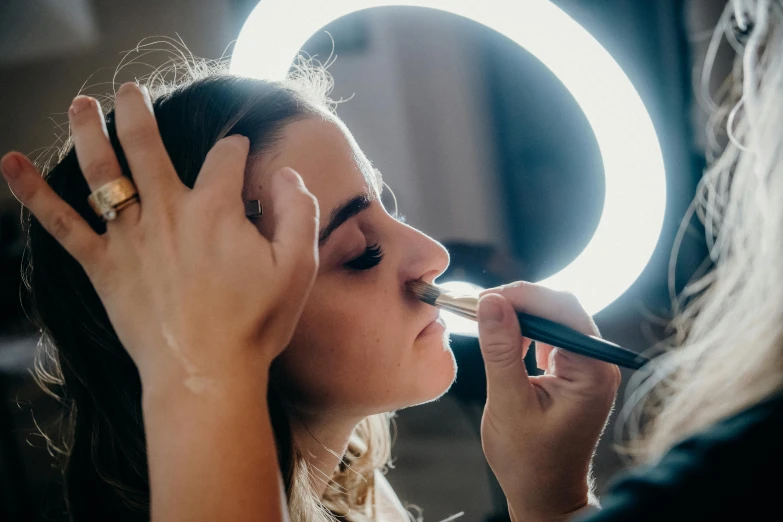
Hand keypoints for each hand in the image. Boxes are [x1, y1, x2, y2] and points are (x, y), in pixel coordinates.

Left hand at [0, 83, 318, 389]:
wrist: (207, 374)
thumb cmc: (255, 324)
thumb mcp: (299, 267)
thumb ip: (299, 212)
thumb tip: (285, 174)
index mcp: (215, 209)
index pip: (226, 157)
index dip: (237, 148)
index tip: (240, 151)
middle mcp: (167, 212)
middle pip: (148, 145)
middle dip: (140, 111)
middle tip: (132, 90)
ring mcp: (130, 238)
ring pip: (102, 171)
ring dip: (89, 131)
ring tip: (81, 103)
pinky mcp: (104, 267)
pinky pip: (62, 225)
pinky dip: (34, 194)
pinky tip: (10, 165)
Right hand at [476, 282, 620, 520]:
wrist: (544, 494)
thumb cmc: (530, 461)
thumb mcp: (509, 403)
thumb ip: (501, 350)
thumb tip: (490, 302)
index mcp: (592, 371)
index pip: (561, 310)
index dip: (522, 297)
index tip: (485, 298)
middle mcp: (597, 362)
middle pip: (560, 308)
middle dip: (519, 302)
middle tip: (480, 306)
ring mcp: (587, 366)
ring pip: (553, 317)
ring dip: (519, 314)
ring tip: (486, 320)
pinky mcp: (574, 371)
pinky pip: (550, 335)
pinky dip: (525, 330)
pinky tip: (505, 338)